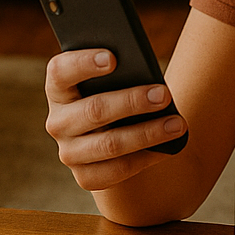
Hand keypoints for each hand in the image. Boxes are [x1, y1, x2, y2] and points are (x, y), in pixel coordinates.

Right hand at [43, 49, 185, 191]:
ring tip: (177, 124)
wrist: (113, 132)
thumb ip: (120, 70)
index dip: (83, 63)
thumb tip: (145, 75)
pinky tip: (166, 148)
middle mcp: (57, 121)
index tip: (113, 58)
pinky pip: (117, 170)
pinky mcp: (85, 176)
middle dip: (132, 102)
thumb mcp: (112, 78)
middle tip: (163, 94)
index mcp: (57, 88)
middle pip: (94, 110)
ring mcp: (69, 152)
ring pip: (109, 144)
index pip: (61, 71)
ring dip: (147, 134)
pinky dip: (144, 159)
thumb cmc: (116, 92)